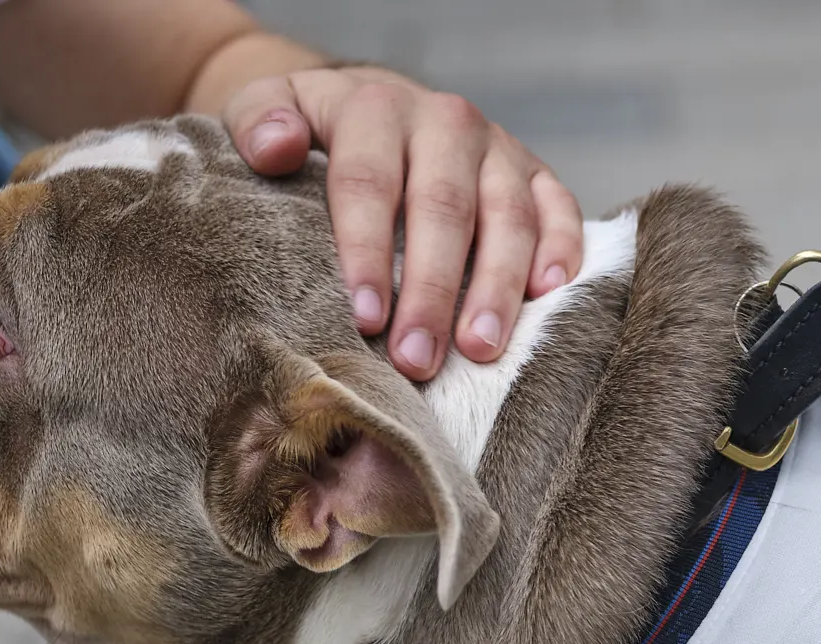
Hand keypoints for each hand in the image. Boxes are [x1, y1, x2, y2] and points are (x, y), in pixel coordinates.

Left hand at [224, 65, 583, 378]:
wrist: (378, 109)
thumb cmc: (318, 133)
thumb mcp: (271, 107)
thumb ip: (258, 121)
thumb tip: (274, 148)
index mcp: (377, 109)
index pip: (370, 183)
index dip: (367, 253)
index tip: (365, 318)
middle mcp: (446, 122)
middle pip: (444, 208)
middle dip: (432, 290)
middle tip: (416, 359)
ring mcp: (498, 148)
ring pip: (508, 217)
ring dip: (497, 288)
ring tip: (479, 350)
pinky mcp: (537, 173)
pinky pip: (560, 210)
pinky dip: (562, 251)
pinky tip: (547, 297)